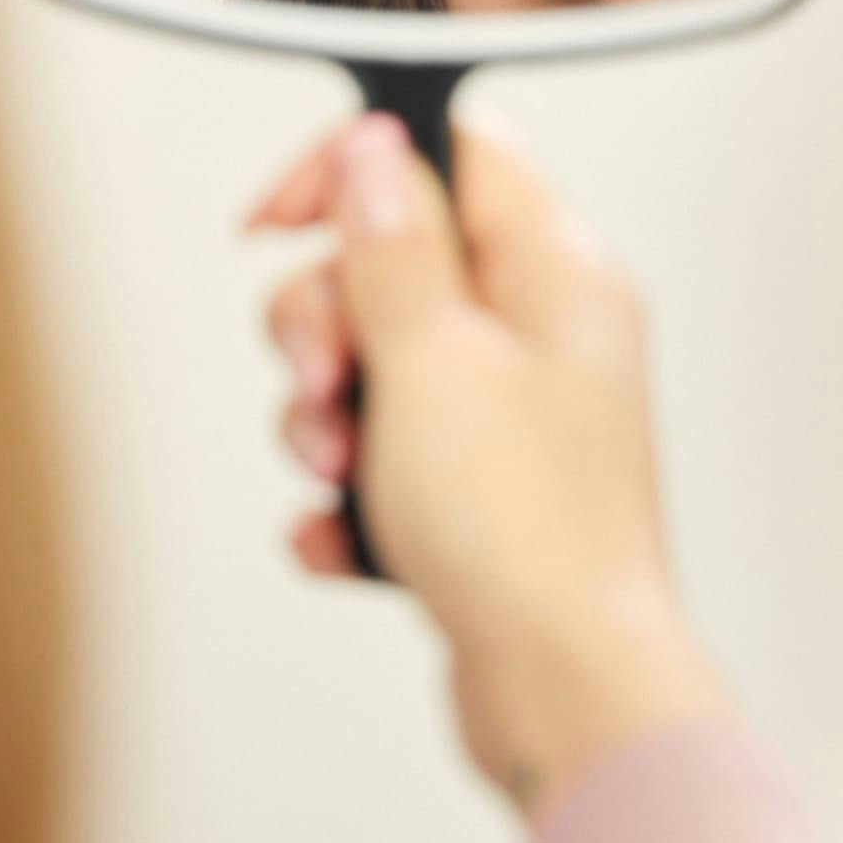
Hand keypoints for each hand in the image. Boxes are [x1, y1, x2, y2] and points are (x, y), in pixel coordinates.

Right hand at [247, 112, 728, 815]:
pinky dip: (352, 497)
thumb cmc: (528, 531)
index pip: (450, 150)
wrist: (567, 695)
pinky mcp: (481, 492)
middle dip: (323, 323)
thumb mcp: (433, 359)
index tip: (276, 220)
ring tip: (341, 476)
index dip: (353, 166)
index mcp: (555, 270)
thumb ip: (393, 244)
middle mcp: (540, 331)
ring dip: (326, 418)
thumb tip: (375, 147)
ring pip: (374, 366)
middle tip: (329, 382)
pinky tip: (346, 540)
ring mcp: (510, 415)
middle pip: (388, 264)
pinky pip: (384, 460)